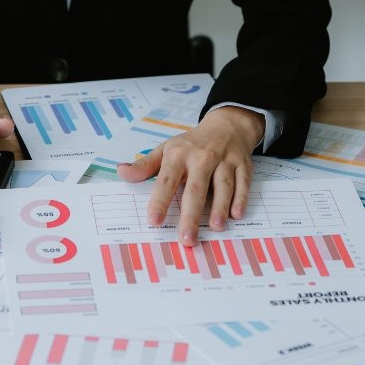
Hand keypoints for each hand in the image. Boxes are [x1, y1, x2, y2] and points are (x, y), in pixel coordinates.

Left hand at [116, 106, 263, 246]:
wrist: (226, 125)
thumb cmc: (192, 144)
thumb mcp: (166, 149)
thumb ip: (145, 166)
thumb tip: (121, 172)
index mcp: (178, 155)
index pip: (167, 180)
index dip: (160, 200)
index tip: (154, 221)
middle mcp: (202, 157)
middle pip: (196, 188)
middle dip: (191, 214)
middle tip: (187, 239)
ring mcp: (224, 160)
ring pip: (222, 185)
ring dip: (219, 207)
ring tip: (215, 227)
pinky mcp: (243, 165)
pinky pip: (243, 183)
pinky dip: (241, 198)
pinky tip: (236, 215)